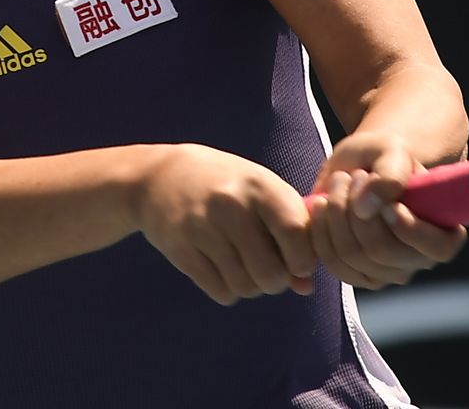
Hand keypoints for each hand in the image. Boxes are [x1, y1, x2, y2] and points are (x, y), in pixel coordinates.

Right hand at [134, 144, 319, 304]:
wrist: (162, 176)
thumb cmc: (227, 185)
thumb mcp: (262, 192)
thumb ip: (290, 231)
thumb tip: (307, 286)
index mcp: (260, 185)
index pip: (295, 232)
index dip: (304, 258)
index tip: (298, 261)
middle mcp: (231, 204)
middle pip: (271, 273)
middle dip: (276, 281)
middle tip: (269, 269)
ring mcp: (203, 228)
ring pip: (246, 287)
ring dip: (251, 286)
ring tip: (244, 267)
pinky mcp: (180, 249)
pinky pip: (220, 292)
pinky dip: (228, 290)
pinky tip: (223, 269)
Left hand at [306, 133, 466, 290]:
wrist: (359, 167)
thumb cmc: (384, 158)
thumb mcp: (393, 151)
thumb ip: (390, 173)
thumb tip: (368, 208)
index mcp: (443, 231)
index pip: (436, 249)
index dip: (410, 229)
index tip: (389, 203)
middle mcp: (418, 259)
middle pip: (382, 251)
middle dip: (357, 209)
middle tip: (353, 175)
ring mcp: (386, 271)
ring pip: (352, 256)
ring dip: (336, 213)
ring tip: (339, 181)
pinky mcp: (355, 273)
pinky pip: (331, 261)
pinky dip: (320, 229)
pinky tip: (321, 203)